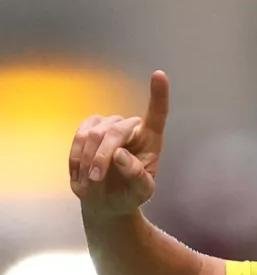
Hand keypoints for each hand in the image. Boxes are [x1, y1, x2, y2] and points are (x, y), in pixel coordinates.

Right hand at [70, 70, 170, 216]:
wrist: (107, 200)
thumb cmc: (130, 193)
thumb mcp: (141, 192)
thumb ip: (136, 175)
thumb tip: (120, 154)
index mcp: (151, 140)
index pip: (157, 114)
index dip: (158, 94)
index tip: (159, 75)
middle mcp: (131, 127)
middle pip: (114, 131)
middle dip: (102, 156)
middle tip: (96, 179)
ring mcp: (108, 125)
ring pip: (93, 134)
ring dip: (89, 160)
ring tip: (92, 181)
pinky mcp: (88, 128)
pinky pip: (78, 136)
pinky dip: (78, 157)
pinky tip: (82, 173)